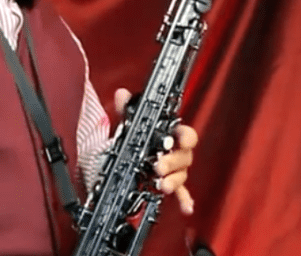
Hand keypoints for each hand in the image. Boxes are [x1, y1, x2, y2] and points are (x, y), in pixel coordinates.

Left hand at [113, 88, 198, 214]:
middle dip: (172, 161)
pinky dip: (183, 199)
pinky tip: (186, 207)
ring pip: (181, 175)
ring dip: (173, 180)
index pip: (185, 134)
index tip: (178, 139)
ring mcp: (172, 170)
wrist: (114, 162)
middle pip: (183, 157)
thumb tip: (121, 93)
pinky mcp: (166, 185)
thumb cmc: (130, 142)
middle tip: (158, 166)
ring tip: (162, 184)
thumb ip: (125, 110)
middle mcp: (174, 153)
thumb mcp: (125, 126)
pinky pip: (180, 193)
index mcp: (169, 136)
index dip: (184, 136)